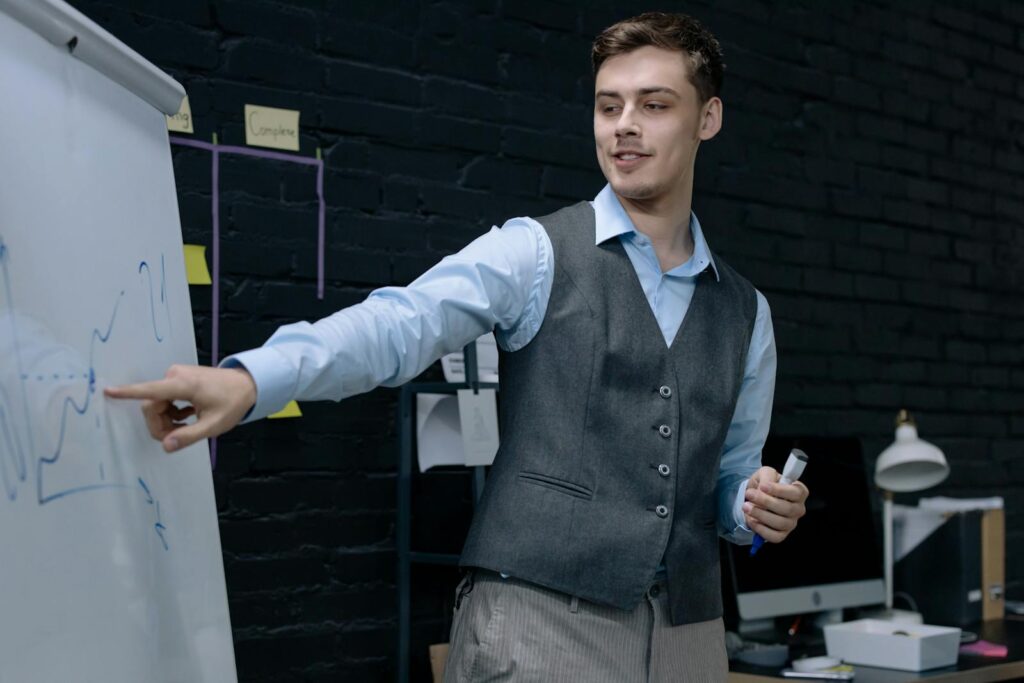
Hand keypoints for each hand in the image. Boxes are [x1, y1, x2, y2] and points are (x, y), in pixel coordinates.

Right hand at [104, 364, 256, 452]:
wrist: (248, 384)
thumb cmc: (233, 403)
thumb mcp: (213, 425)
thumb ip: (189, 436)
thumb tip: (166, 446)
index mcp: (183, 384)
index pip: (150, 390)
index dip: (127, 392)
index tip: (107, 391)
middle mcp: (175, 376)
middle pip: (151, 405)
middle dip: (160, 425)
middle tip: (178, 436)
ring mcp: (176, 375)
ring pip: (157, 404)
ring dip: (166, 420)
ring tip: (187, 426)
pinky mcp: (178, 378)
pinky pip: (164, 399)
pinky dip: (171, 412)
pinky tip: (187, 416)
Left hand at [742, 465, 807, 543]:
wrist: (754, 497)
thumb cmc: (764, 484)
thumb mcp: (766, 473)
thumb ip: (767, 477)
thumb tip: (764, 489)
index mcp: (799, 492)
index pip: (796, 493)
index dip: (779, 490)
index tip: (763, 486)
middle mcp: (798, 509)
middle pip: (787, 509)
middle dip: (766, 502)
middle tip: (749, 494)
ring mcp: (791, 523)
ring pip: (780, 523)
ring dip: (760, 515)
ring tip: (746, 506)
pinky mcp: (782, 535)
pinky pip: (774, 537)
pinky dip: (760, 529)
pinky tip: (751, 520)